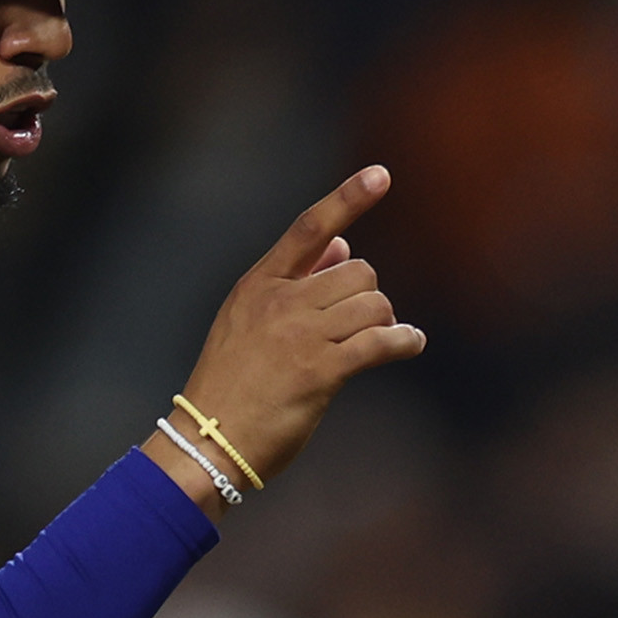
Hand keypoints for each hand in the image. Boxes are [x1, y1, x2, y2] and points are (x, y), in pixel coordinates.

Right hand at [142, 167, 423, 519]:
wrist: (208, 442)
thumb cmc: (231, 385)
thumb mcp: (249, 322)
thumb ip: (296, 281)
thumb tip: (345, 245)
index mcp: (259, 284)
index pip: (309, 228)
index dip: (348, 198)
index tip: (381, 175)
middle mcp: (280, 301)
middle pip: (358, 272)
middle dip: (370, 296)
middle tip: (366, 323)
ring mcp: (300, 335)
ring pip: (372, 304)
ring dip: (384, 322)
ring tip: (380, 342)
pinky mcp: (320, 372)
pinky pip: (380, 342)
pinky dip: (404, 341)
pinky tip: (410, 344)